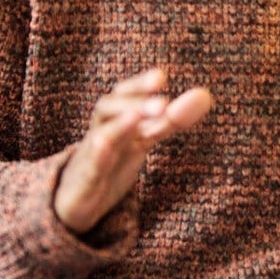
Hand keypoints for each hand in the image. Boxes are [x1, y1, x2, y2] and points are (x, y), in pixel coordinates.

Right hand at [52, 68, 213, 233]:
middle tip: (162, 102)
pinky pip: (90, 168)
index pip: (125, 96)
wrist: (74, 202)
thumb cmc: (111, 163)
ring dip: (119, 124)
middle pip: (108, 108)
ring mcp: (90, 157)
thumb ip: (171, 120)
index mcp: (116, 121)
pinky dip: (98, 156)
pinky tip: (106, 146)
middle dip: (132, 101)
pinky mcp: (83, 183)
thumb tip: (205, 95)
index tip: (161, 76)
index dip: (140, 85)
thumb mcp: (143, 140)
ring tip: (137, 116)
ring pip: (100, 135)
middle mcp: (100, 133)